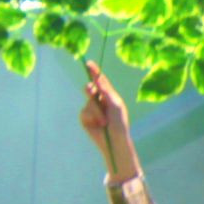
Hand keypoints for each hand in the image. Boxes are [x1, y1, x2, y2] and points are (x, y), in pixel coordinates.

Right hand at [78, 62, 138, 180]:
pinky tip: (98, 125)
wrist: (114, 140)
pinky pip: (84, 112)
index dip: (94, 72)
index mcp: (109, 95)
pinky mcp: (85, 118)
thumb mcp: (115, 105)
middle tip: (91, 92)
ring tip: (104, 121)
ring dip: (97, 112)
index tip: (89, 63)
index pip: (100, 81)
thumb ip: (106, 92)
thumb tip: (97, 80)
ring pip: (88, 103)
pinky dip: (91, 118)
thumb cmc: (119, 122)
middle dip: (90, 91)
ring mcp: (91, 108)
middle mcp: (99, 100)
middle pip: (90, 89)